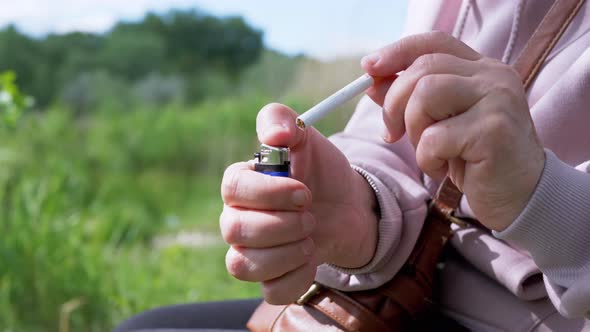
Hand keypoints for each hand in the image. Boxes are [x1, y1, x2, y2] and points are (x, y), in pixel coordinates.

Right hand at [220, 103, 377, 303]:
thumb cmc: (321, 171)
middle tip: (310, 216)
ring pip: (243, 266)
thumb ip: (283, 120)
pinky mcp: (271, 278)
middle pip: (234, 230)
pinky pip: (270, 291)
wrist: (348, 205)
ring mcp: (252, 252)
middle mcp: (238, 219)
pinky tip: (311, 258)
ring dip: (286, 252)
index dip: (268, 193)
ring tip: (310, 237)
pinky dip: (296, 277)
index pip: (232, 189)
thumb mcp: (306, 137)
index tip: (303, 192)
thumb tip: (275, 135)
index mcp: (242, 184)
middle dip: (281, 224)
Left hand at [362, 31, 544, 230]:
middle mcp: (493, 77)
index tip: (368, 69)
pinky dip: (427, 159)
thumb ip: (410, 100)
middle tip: (392, 133)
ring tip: (430, 152)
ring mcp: (497, 100)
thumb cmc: (476, 160)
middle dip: (394, 103)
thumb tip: (372, 82)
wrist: (520, 197)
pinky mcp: (494, 131)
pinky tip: (444, 170)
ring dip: (413, 130)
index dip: (397, 52)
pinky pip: (434, 138)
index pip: (433, 43)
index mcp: (481, 69)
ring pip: (425, 95)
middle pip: (423, 69)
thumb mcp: (439, 124)